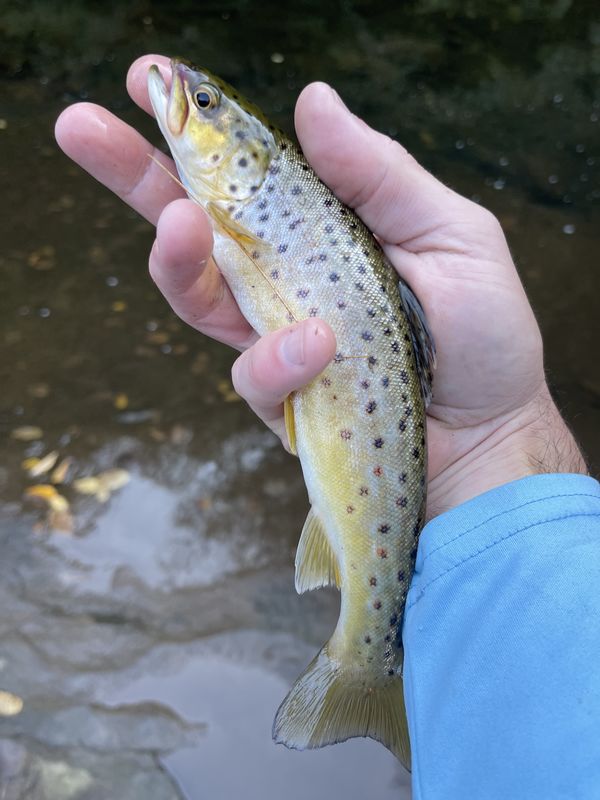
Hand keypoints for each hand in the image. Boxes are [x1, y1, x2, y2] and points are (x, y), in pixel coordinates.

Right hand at [55, 54, 586, 517]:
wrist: (492, 432)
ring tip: (180, 223)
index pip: (246, 173)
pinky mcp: (281, 395)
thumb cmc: (482, 332)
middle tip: (79, 126)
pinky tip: (320, 344)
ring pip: (194, 294)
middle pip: (194, 223)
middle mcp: (286, 276)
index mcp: (322, 227)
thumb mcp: (449, 234)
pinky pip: (254, 372)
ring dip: (176, 257)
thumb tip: (311, 100)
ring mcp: (275, 335)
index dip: (196, 129)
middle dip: (133, 174)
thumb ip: (379, 176)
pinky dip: (281, 357)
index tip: (146, 79)